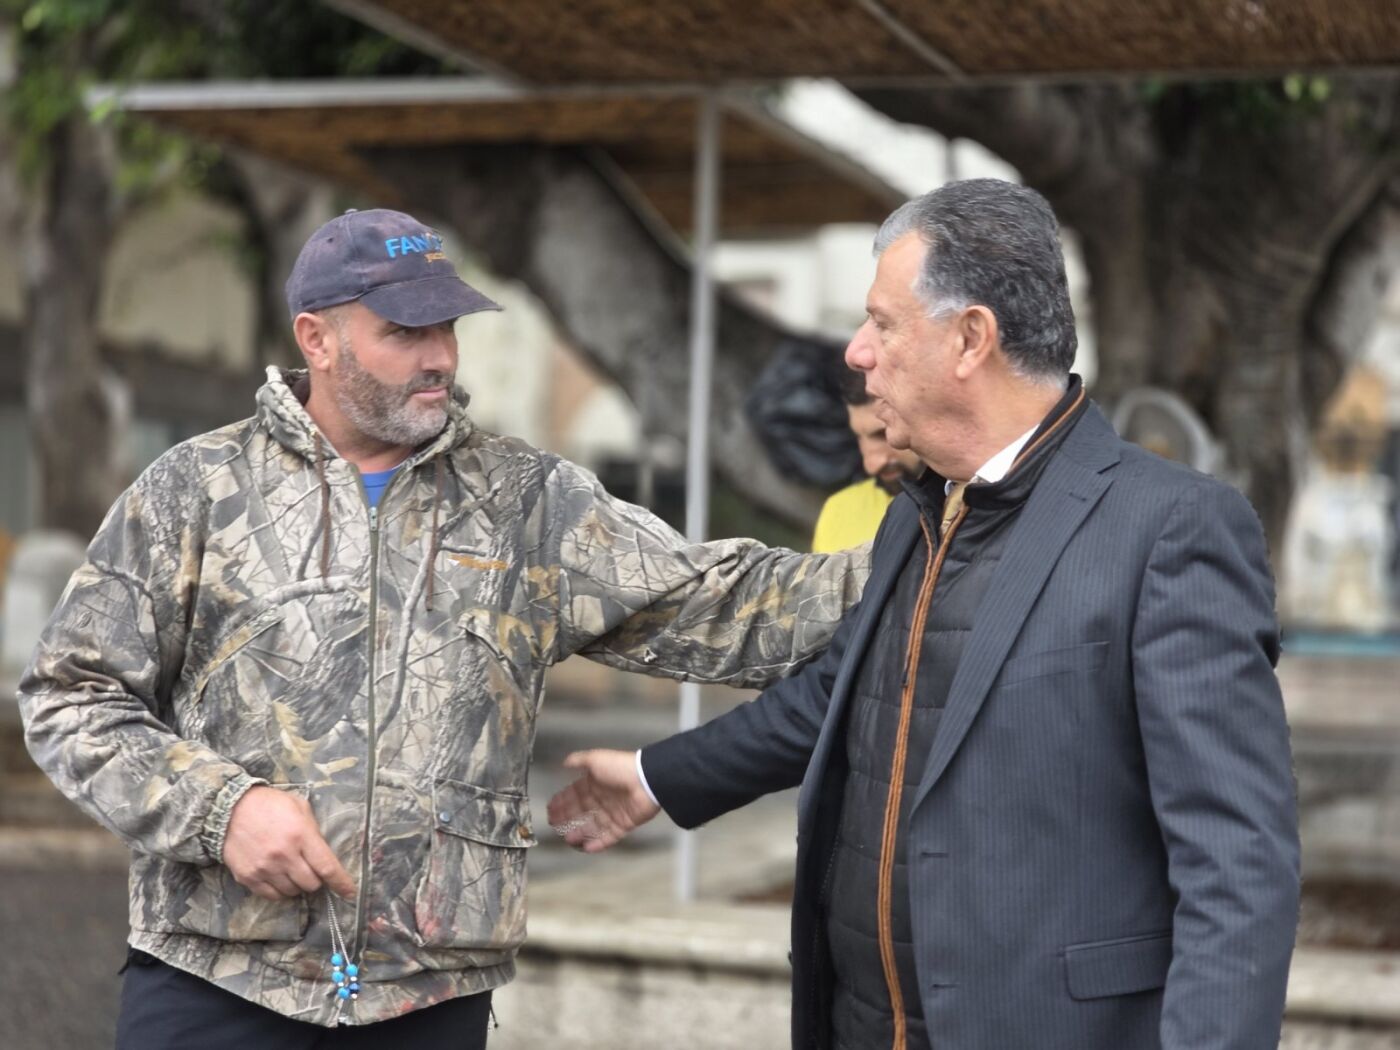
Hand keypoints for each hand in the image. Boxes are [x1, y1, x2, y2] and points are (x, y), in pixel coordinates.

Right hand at [222, 786, 354, 900]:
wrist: (229, 809)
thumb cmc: (270, 805)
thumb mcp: (299, 808)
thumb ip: (314, 832)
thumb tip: (324, 854)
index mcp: (301, 836)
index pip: (327, 868)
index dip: (341, 883)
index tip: (350, 893)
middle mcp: (284, 856)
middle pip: (311, 884)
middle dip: (316, 879)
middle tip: (310, 869)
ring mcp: (265, 869)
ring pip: (293, 892)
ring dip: (297, 885)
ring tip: (291, 870)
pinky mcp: (248, 878)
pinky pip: (272, 896)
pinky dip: (280, 891)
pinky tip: (279, 878)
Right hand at [547, 749, 660, 852]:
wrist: (646, 780)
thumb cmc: (619, 768)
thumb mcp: (595, 759)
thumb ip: (579, 761)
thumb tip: (564, 763)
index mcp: (594, 783)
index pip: (574, 794)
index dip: (562, 801)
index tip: (551, 809)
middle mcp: (602, 798)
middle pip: (581, 811)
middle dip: (567, 818)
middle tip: (554, 826)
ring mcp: (613, 813)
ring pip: (593, 826)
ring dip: (580, 833)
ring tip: (568, 839)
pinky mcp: (624, 824)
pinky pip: (609, 836)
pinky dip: (598, 843)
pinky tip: (586, 847)